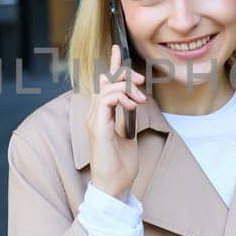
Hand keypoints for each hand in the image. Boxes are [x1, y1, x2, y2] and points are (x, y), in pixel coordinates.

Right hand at [86, 44, 146, 200]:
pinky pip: (106, 101)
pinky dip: (120, 97)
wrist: (114, 186)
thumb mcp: (128, 135)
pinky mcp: (97, 128)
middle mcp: (94, 114)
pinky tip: (131, 106)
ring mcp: (94, 120)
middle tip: (141, 81)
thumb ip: (128, 118)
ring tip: (139, 99)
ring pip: (105, 87)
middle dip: (123, 74)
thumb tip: (135, 101)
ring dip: (125, 87)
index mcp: (100, 115)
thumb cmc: (120, 164)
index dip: (111, 65)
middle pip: (104, 80)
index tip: (117, 49)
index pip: (103, 83)